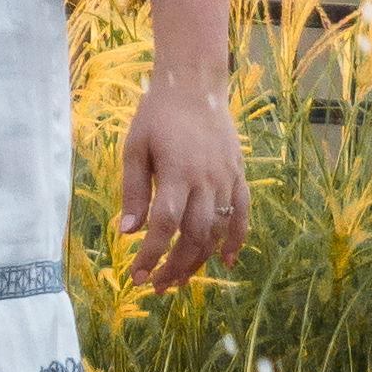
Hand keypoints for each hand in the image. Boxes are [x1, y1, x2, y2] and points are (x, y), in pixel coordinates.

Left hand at [118, 75, 244, 291]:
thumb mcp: (135, 147)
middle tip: (157, 286)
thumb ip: (134, 191)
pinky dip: (237, 240)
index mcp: (177, 172)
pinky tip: (228, 262)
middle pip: (194, 236)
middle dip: (175, 267)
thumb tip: (127, 232)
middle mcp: (206, 180)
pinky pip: (243, 214)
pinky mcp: (238, 175)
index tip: (137, 275)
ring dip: (200, 261)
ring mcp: (226, 179)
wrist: (194, 84)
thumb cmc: (157, 115)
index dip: (152, 254)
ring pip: (218, 231)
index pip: (165, 224)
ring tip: (180, 280)